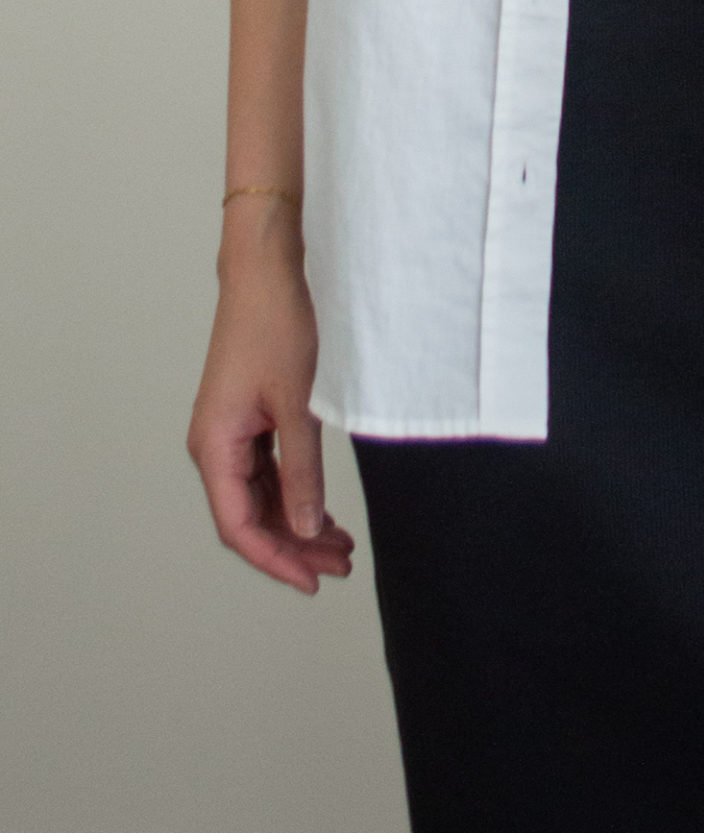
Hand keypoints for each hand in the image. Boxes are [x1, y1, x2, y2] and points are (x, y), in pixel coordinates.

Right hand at [187, 212, 354, 595]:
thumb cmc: (276, 325)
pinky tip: (322, 508)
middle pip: (250, 516)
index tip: (313, 581)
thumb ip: (302, 470)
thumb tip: (305, 527)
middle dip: (294, 546)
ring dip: (297, 522)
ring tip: (341, 545)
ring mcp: (230, 432)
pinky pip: (267, 471)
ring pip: (261, 496)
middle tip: (341, 566)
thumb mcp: (297, 403)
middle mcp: (215, 445)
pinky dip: (295, 492)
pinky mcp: (247, 419)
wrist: (266, 272)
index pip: (239, 525)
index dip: (276, 559)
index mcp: (214, 445)